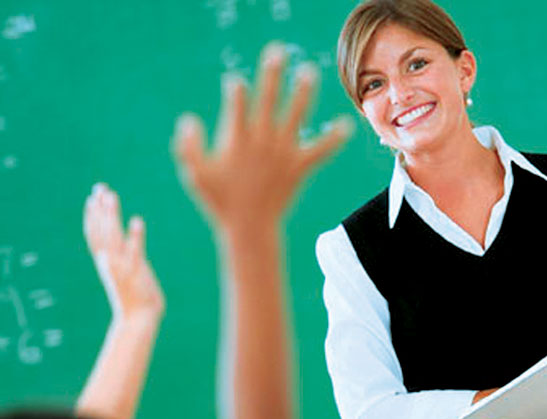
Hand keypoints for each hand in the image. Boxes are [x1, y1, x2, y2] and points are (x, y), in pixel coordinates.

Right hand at [83, 183, 164, 320]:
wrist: (138, 319)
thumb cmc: (135, 296)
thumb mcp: (126, 273)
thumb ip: (124, 257)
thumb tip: (124, 246)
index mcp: (106, 262)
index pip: (95, 235)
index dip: (93, 216)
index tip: (92, 197)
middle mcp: (110, 262)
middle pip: (100, 231)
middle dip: (100, 209)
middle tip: (100, 188)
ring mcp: (121, 266)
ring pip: (112, 237)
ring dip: (111, 216)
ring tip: (112, 196)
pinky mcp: (135, 272)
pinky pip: (134, 252)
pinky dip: (134, 237)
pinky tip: (137, 221)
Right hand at [173, 43, 352, 234]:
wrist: (250, 228)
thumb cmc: (220, 201)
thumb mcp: (195, 175)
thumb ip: (188, 147)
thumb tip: (189, 120)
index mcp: (236, 139)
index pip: (237, 105)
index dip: (237, 90)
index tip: (236, 80)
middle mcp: (262, 141)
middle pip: (268, 100)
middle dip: (272, 75)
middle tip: (277, 52)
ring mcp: (283, 152)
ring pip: (295, 116)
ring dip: (302, 93)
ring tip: (309, 71)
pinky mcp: (300, 166)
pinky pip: (320, 150)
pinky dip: (333, 139)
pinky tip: (347, 125)